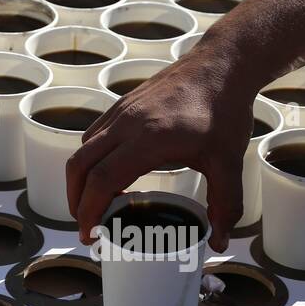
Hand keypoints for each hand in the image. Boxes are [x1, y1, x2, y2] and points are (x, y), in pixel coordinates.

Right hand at [65, 48, 257, 251]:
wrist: (222, 64)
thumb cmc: (224, 109)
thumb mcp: (229, 161)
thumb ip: (225, 204)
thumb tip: (220, 241)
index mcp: (148, 139)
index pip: (102, 180)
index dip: (89, 211)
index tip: (89, 234)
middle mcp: (127, 123)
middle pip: (79, 165)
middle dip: (75, 200)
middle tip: (86, 225)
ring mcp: (122, 111)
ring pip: (83, 149)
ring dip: (80, 179)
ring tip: (97, 203)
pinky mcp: (124, 104)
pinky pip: (94, 134)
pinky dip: (91, 159)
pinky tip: (112, 173)